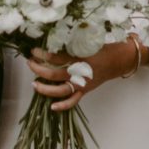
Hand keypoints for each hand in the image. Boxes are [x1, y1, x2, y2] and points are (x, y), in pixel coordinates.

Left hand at [26, 35, 146, 105]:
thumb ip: (71, 44)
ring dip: (45, 88)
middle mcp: (79, 73)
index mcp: (79, 58)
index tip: (34, 50)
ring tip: (34, 84)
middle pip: (54, 74)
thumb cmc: (102, 49)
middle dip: (39, 69)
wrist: (118, 61)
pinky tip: (52, 107)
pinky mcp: (85, 91)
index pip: (56, 57)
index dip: (43, 55)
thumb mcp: (86, 42)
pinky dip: (63, 105)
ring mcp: (82, 84)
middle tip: (30, 63)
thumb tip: (53, 41)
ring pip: (60, 90)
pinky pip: (72, 101)